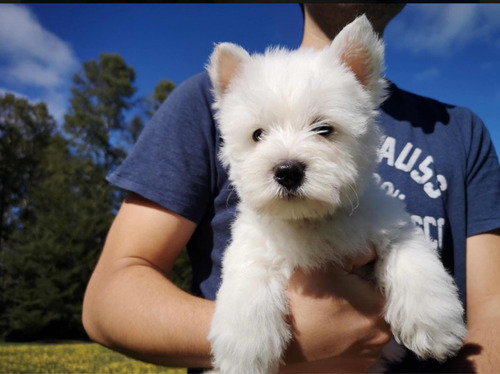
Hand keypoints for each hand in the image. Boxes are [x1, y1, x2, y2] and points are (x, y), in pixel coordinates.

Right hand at [280, 247, 390, 372]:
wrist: (274, 344)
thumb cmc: (299, 301)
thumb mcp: (325, 264)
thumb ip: (358, 250)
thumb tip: (374, 247)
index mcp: (379, 308)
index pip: (381, 281)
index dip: (361, 274)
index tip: (341, 276)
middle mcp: (381, 337)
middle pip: (374, 305)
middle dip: (358, 297)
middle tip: (330, 294)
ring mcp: (368, 358)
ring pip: (365, 328)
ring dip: (351, 319)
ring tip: (324, 314)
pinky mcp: (355, 372)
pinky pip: (355, 349)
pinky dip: (344, 339)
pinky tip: (324, 331)